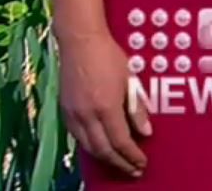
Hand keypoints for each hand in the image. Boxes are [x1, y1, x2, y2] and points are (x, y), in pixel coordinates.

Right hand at [58, 29, 149, 177]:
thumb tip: (145, 132)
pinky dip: (91, 146)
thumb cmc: (109, 56)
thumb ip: (137, 108)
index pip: (120, 142)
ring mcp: (73, 114)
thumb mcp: (130, 79)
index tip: (142, 163)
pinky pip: (78, 137)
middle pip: (102, 150)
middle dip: (119, 163)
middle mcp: (86, 115)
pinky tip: (102, 147)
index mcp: (106, 107)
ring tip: (120, 162)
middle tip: (133, 170)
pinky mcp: (65, 110)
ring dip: (105, 158)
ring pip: (88, 146)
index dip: (132, 156)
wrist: (80, 42)